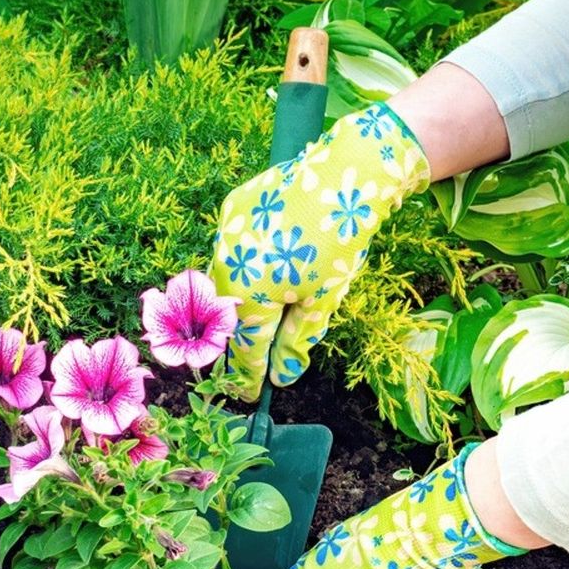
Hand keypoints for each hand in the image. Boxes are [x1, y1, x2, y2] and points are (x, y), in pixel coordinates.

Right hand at [212, 102, 428, 400]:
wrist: (344, 173)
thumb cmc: (338, 242)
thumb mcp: (324, 300)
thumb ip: (297, 341)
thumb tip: (282, 377)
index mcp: (250, 296)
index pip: (246, 348)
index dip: (249, 375)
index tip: (249, 395)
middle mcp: (225, 267)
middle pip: (234, 313)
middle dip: (250, 332)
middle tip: (265, 348)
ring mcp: (224, 235)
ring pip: (230, 279)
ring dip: (249, 292)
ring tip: (281, 288)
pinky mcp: (231, 208)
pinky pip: (234, 244)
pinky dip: (250, 255)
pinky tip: (277, 248)